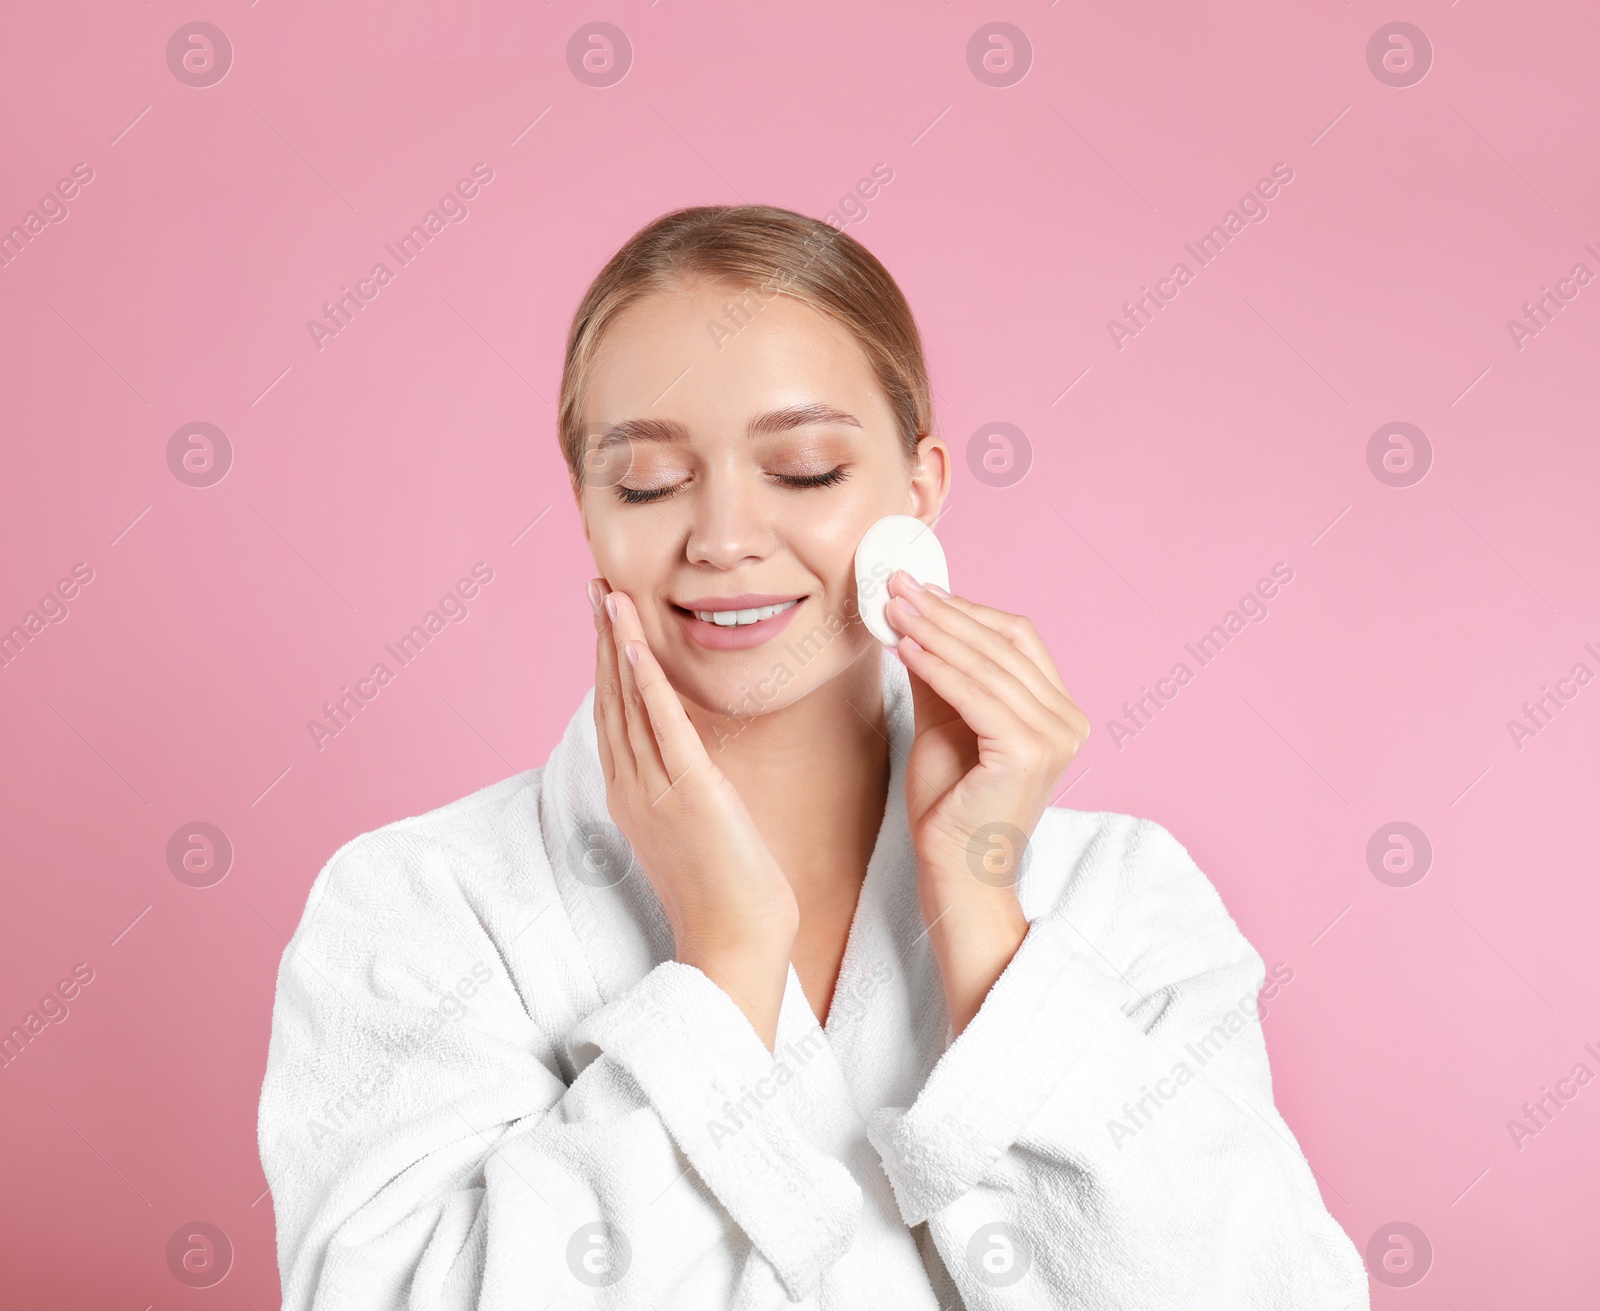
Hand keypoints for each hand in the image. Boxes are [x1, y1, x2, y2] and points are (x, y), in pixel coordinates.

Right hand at [590, 580, 798, 1049]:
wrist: (737, 943)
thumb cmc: (728, 894)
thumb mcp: (697, 829)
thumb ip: (683, 789)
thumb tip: (688, 761)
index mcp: (633, 796)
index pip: (613, 715)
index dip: (605, 663)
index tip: (603, 617)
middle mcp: (633, 788)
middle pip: (609, 699)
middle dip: (600, 640)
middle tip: (595, 586)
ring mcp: (655, 790)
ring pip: (626, 702)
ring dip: (615, 643)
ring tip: (607, 594)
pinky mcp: (689, 791)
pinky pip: (662, 723)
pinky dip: (645, 678)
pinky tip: (636, 640)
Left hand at [884, 570, 1089, 1032]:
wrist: (955, 873)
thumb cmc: (950, 805)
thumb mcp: (943, 722)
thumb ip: (940, 672)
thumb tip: (914, 615)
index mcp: (1057, 711)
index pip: (1015, 639)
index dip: (966, 608)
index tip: (917, 587)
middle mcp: (1067, 721)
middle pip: (1003, 643)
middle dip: (944, 611)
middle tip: (897, 585)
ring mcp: (1055, 737)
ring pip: (987, 664)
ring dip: (934, 631)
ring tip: (892, 609)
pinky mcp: (1028, 753)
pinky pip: (976, 695)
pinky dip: (938, 666)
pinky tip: (904, 649)